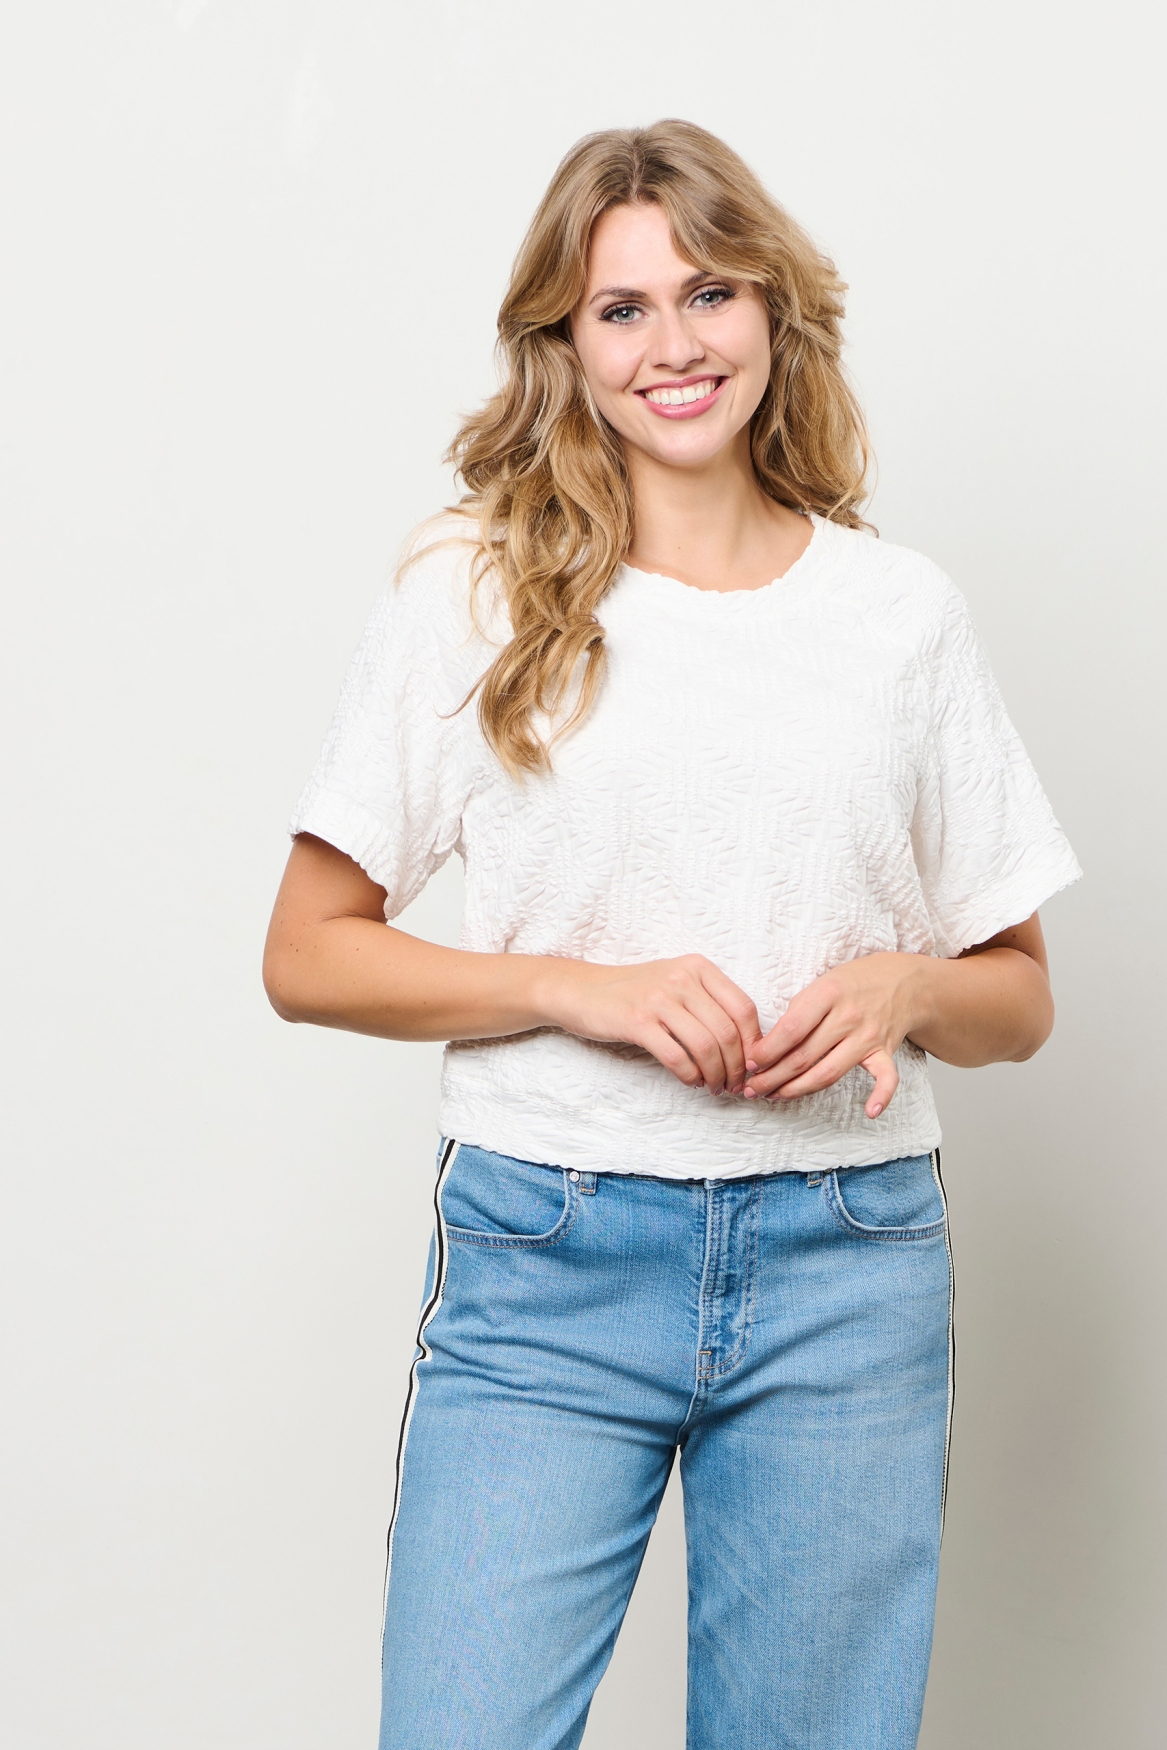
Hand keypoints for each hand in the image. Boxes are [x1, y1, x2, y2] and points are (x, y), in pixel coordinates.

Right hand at [540, 955, 763, 1095]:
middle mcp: (682, 979)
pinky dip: (690, 1076)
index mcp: (699, 967)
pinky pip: (677, 1057)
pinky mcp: (637, 1022)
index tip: (753, 1066)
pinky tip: (691, 1081)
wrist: (582, 991)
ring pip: (706, 1047)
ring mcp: (659, 999)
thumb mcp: (676, 982)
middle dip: (737, 1067)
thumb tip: (747, 1046)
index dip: (754, 1044)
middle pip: (728, 1032)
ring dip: (716, 1076)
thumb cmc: (635, 992)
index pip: (744, 1009)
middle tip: (735, 1085)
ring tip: (714, 1087)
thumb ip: (709, 1003)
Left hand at [742, 952, 931, 1117]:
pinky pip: (887, 1078)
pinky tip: (869, 1112)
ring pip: (830, 1072)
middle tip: (753, 1088)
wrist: (902, 981)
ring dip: (799, 1090)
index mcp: (828, 994)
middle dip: (773, 1077)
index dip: (767, 1051)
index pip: (791, 1030)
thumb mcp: (821, 983)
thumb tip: (769, 1046)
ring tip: (775, 1096)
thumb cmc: (853, 983)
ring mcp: (869, 1036)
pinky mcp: (886, 1051)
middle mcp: (849, 1017)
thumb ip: (798, 1012)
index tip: (750, 1063)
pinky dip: (882, 1096)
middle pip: (805, 1056)